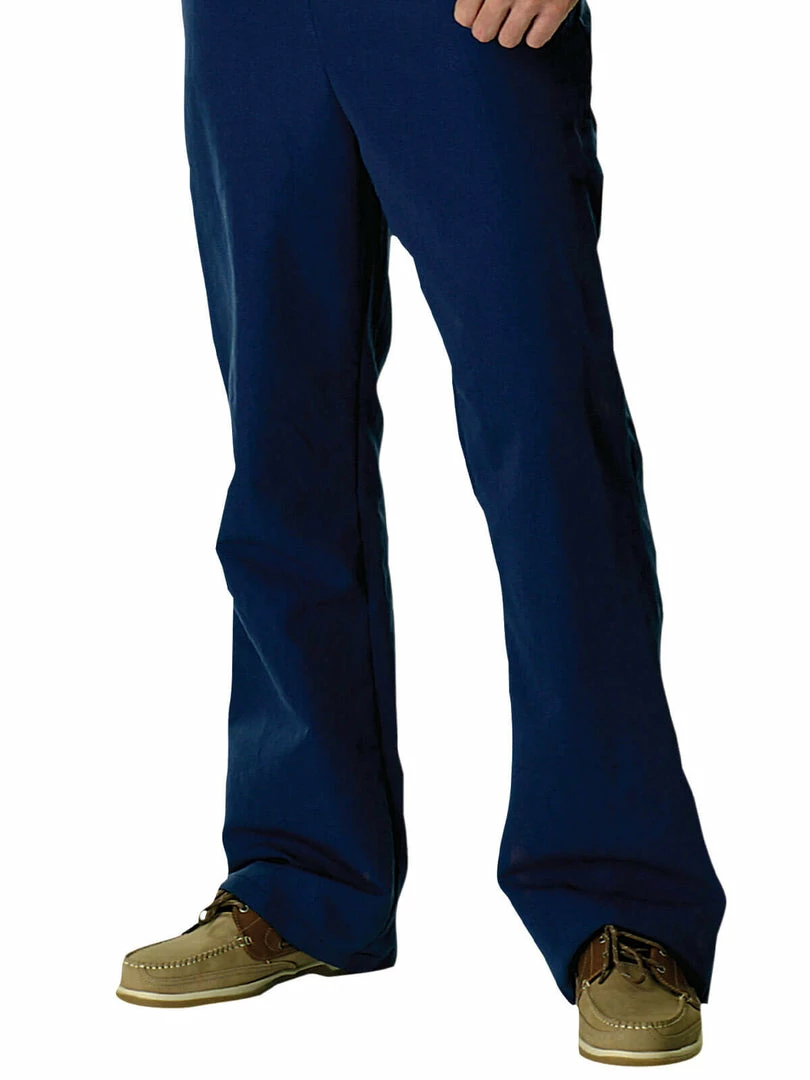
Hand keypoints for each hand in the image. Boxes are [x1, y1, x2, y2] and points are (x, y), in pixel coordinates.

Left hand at [453, 0, 578, 49]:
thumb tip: (467, 11)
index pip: (464, 17)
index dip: (471, 14)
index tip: (480, 7)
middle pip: (483, 33)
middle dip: (489, 25)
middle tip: (499, 12)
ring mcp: (531, 0)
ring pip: (508, 40)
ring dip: (512, 30)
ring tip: (519, 12)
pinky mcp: (557, 7)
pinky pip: (535, 41)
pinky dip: (536, 33)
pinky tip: (537, 17)